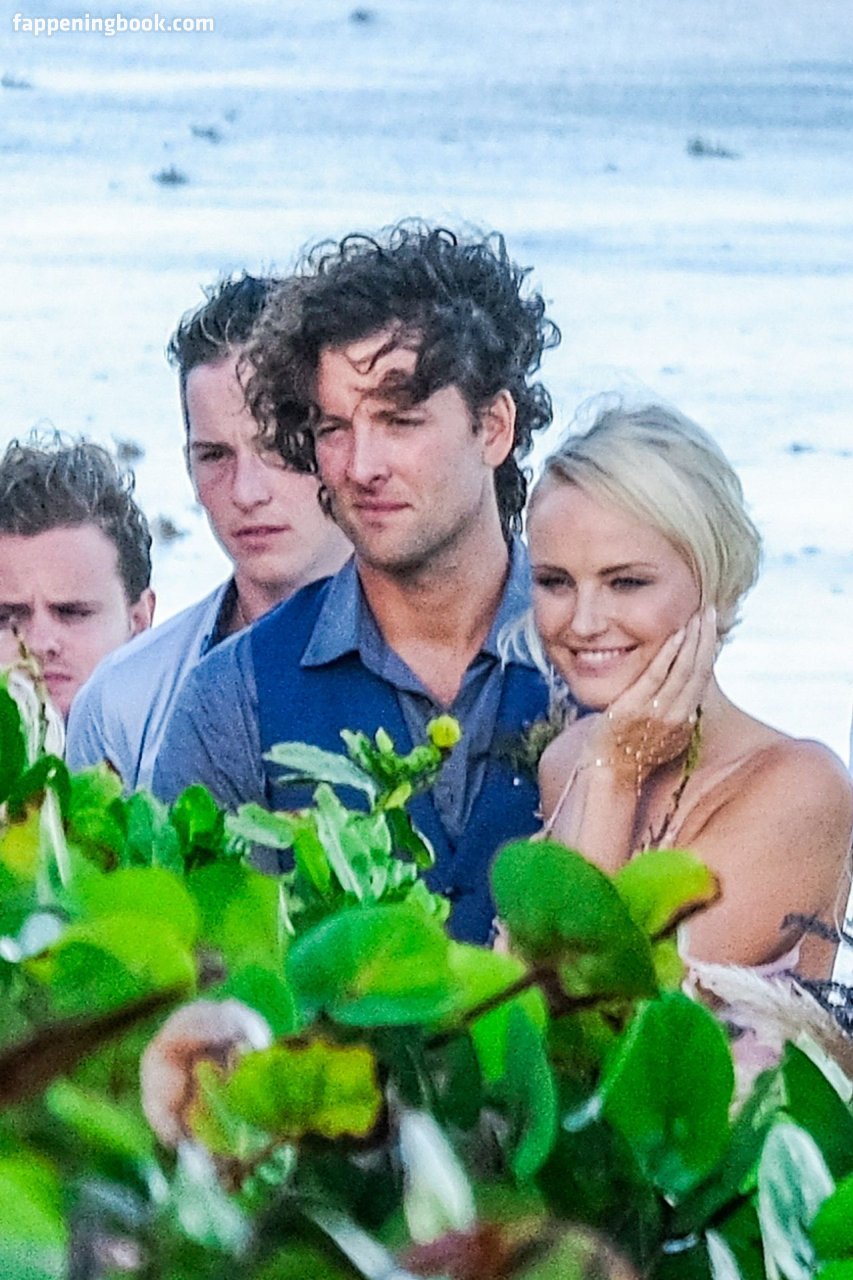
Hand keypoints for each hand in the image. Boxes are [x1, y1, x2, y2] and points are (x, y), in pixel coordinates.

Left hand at [580, 607, 716, 792]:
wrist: (608, 770)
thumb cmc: (630, 752)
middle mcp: (678, 716)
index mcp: (685, 721)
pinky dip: (669, 653)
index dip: (709, 651)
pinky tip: (676, 633)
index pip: (703, 678)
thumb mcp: (663, 736)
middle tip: (710, 613)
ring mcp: (657, 711)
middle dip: (707, 639)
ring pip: (684, 669)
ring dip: (694, 639)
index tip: (712, 629)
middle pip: (700, 670)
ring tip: (698, 615)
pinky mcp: (636, 707)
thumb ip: (676, 717)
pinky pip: (657, 674)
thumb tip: (689, 704)